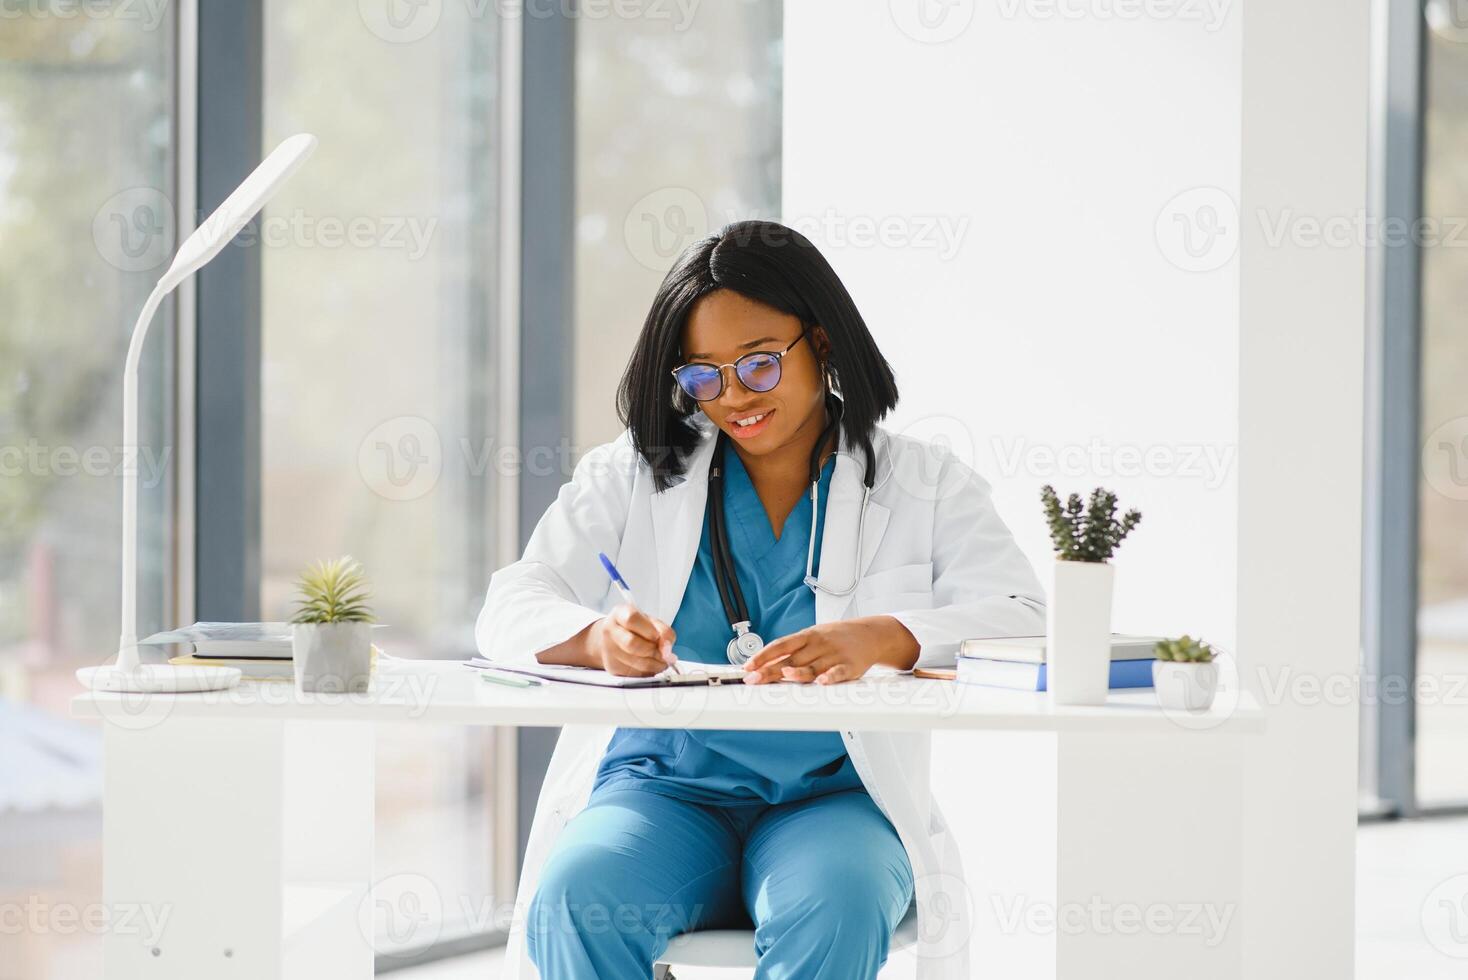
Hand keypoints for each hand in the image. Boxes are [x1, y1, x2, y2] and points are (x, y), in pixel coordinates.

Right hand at [588, 604, 676, 676]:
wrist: (616, 639)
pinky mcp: (613, 667)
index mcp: (620, 613)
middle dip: (653, 651)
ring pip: (635, 662)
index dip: (648, 630)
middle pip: (632, 644)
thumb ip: (664, 632)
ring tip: (662, 660)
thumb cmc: (637, 628)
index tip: (658, 637)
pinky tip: (652, 665)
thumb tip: (667, 650)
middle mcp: (610, 630)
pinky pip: (636, 673)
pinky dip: (649, 671)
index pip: (632, 619)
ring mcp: (609, 650)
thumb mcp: (652, 622)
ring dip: (655, 664)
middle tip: (664, 654)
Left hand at [742, 616, 919, 684]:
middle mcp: (819, 644)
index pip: (780, 645)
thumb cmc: (837, 638)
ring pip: (812, 666)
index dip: (763, 655)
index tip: (747, 666)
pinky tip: (822, 682)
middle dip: (770, 670)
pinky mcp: (850, 666)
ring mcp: (834, 654)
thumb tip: (765, 664)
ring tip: (783, 676)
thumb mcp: (814, 637)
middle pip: (791, 659)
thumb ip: (793, 651)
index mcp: (807, 636)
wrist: (871, 633)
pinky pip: (838, 672)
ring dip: (797, 672)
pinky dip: (830, 677)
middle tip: (753, 679)